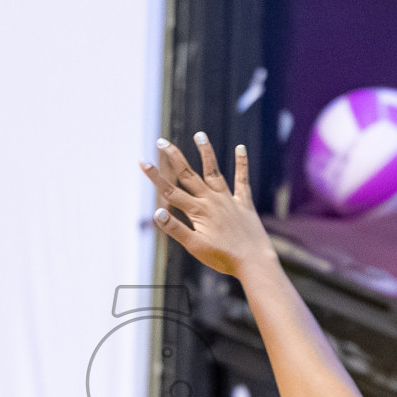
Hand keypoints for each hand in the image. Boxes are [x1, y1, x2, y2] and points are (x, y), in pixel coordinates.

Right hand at [140, 133, 273, 275]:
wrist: (254, 262)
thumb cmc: (223, 258)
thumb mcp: (195, 246)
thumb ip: (176, 229)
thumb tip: (156, 213)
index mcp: (198, 211)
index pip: (170, 191)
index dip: (155, 176)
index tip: (143, 162)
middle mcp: (211, 200)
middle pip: (188, 174)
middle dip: (173, 157)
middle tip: (161, 141)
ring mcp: (228, 199)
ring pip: (214, 171)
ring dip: (206, 152)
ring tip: (200, 135)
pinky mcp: (244, 203)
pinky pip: (242, 180)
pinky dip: (241, 164)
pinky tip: (241, 148)